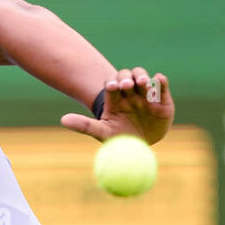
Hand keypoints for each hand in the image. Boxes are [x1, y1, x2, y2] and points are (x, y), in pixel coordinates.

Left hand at [59, 68, 173, 143]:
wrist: (141, 148)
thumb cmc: (119, 139)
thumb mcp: (102, 132)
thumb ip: (84, 125)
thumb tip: (63, 120)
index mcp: (115, 99)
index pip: (111, 85)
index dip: (111, 84)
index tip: (111, 87)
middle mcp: (129, 93)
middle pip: (125, 77)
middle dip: (125, 78)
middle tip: (126, 85)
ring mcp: (145, 95)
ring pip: (142, 77)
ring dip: (141, 76)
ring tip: (142, 83)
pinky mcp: (162, 100)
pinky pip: (161, 86)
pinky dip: (161, 81)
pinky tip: (159, 79)